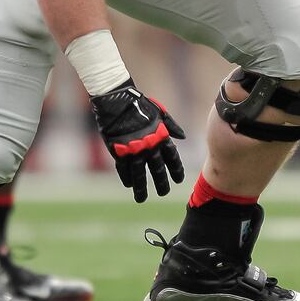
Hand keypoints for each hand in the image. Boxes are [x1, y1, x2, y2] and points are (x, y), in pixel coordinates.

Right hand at [89, 80, 184, 203]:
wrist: (117, 101)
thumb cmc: (140, 104)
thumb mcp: (159, 113)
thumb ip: (171, 126)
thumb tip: (182, 137)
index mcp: (160, 136)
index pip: (171, 158)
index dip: (176, 170)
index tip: (178, 180)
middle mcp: (148, 146)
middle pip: (157, 170)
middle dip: (161, 183)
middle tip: (163, 192)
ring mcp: (133, 150)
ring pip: (138, 174)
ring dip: (141, 188)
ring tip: (142, 199)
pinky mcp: (118, 150)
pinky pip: (123, 169)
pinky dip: (126, 177)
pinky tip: (129, 185)